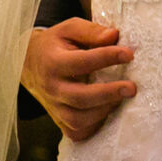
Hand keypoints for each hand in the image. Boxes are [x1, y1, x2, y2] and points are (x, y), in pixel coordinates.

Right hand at [21, 18, 135, 140]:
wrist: (29, 64)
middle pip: (80, 98)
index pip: (82, 62)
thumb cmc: (55, 44)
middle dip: (108, 93)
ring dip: (103, 111)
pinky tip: (107, 111)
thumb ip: (91, 31)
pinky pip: (76, 131)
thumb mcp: (69, 29)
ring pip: (78, 119)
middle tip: (132, 88)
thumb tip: (114, 36)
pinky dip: (94, 126)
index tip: (129, 54)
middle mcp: (52, 88)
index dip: (107, 57)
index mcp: (54, 62)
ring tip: (121, 98)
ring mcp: (54, 107)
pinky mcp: (58, 120)